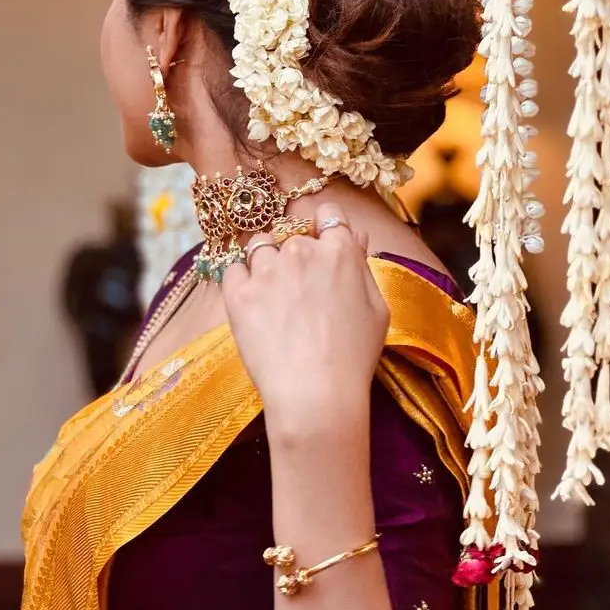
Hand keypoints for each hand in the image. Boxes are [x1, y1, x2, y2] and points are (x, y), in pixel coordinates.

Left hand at [220, 201, 389, 447]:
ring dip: (266, 263)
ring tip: (275, 300)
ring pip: (260, 246)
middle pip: (292, 233)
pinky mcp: (238, 293)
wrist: (315, 395)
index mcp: (340, 252)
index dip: (324, 228)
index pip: (328, 214)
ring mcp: (267, 270)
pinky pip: (232, 269)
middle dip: (295, 253)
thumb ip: (362, 266)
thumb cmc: (353, 358)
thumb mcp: (376, 310)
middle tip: (299, 291)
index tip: (321, 247)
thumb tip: (354, 235)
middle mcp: (301, 251)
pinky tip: (254, 306)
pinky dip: (240, 280)